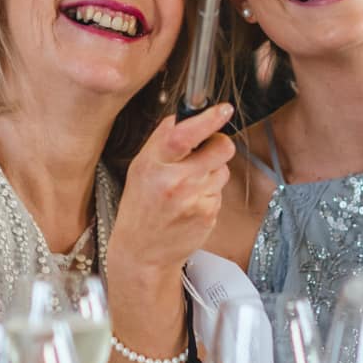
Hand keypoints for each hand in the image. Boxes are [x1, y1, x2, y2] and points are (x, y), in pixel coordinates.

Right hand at [106, 103, 234, 284]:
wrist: (143, 252)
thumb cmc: (140, 208)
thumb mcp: (139, 169)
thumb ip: (160, 141)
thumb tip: (180, 116)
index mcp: (153, 164)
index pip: (184, 135)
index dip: (208, 119)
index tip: (223, 109)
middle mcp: (175, 181)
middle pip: (221, 148)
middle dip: (219, 145)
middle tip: (206, 152)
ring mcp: (194, 199)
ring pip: (223, 169)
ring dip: (212, 172)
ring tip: (189, 186)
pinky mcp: (209, 214)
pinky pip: (220, 191)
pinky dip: (210, 193)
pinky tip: (191, 203)